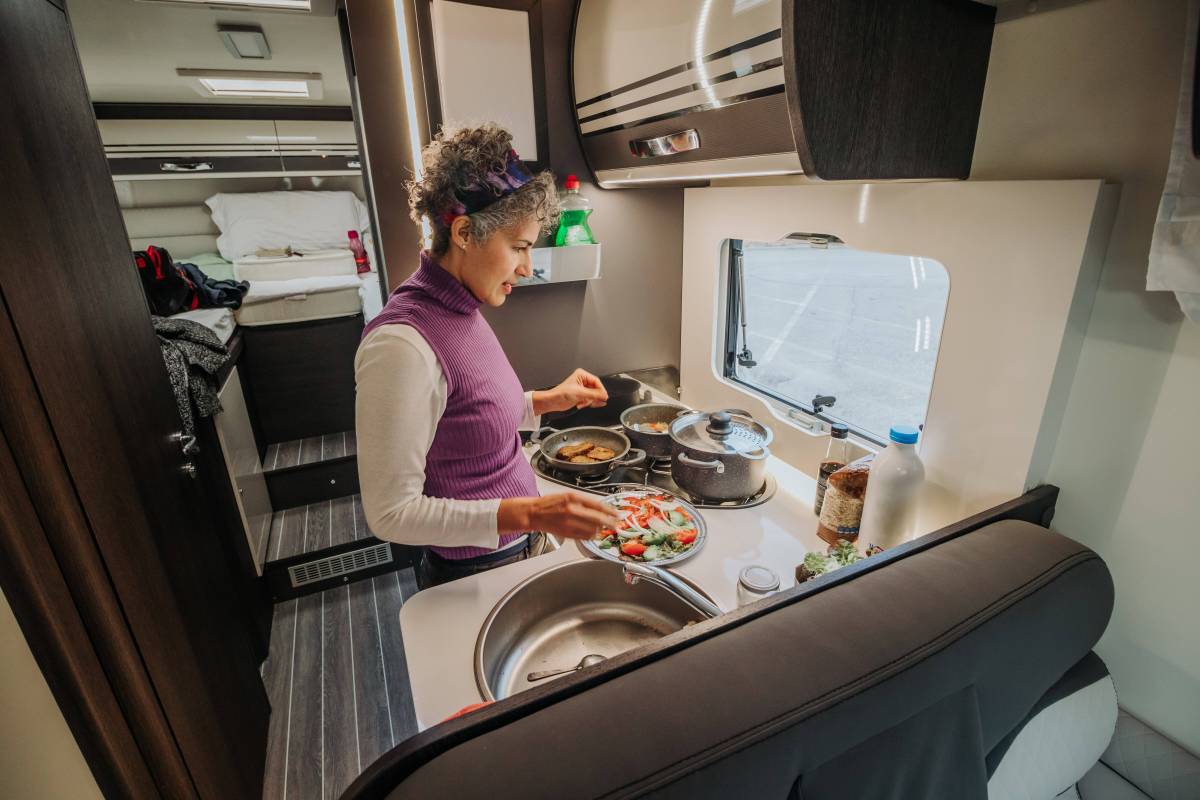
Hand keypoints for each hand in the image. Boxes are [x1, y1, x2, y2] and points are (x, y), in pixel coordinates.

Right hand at [498, 493, 620, 540]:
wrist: (533, 513)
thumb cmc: (549, 503)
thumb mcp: (568, 496)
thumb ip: (584, 502)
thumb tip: (600, 508)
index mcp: (573, 498)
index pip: (598, 506)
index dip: (610, 511)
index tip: (617, 514)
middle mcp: (572, 511)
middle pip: (598, 519)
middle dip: (610, 523)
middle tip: (616, 524)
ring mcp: (569, 523)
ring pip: (592, 530)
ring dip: (600, 530)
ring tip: (602, 528)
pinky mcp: (567, 533)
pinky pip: (584, 537)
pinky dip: (591, 536)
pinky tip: (592, 533)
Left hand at [532, 368, 607, 414]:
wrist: (553, 402)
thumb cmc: (560, 394)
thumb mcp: (580, 393)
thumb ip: (594, 394)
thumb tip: (604, 395)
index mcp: (582, 375)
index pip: (597, 381)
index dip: (601, 390)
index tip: (604, 397)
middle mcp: (583, 380)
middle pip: (596, 389)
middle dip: (593, 397)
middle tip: (592, 401)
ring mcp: (582, 388)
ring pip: (594, 395)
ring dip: (589, 401)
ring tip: (582, 403)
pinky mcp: (581, 395)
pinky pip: (590, 399)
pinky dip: (587, 403)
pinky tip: (580, 404)